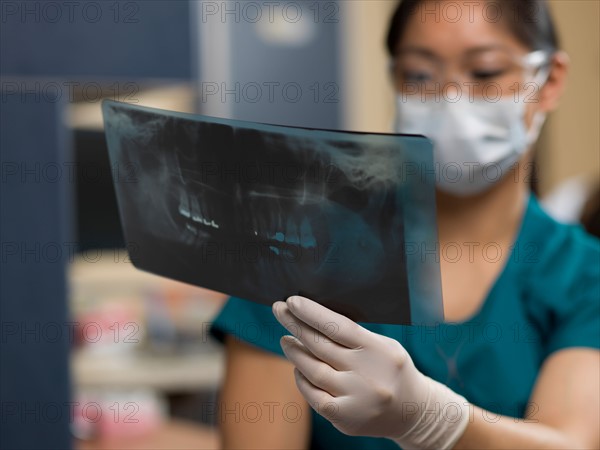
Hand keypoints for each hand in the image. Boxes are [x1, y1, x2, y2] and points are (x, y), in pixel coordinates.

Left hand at [272, 295, 469, 449]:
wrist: (413, 412)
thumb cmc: (391, 369)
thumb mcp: (383, 345)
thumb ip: (353, 336)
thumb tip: (313, 317)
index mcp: (379, 350)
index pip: (339, 326)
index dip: (312, 313)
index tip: (292, 301)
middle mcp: (367, 374)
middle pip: (321, 345)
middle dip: (295, 325)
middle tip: (279, 311)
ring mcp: (356, 398)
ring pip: (313, 370)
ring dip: (294, 352)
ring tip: (285, 339)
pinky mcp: (346, 418)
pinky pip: (313, 396)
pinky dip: (302, 379)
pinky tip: (297, 368)